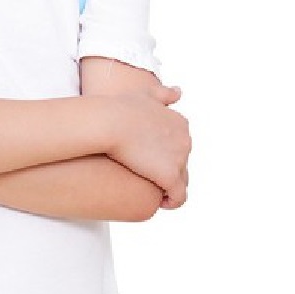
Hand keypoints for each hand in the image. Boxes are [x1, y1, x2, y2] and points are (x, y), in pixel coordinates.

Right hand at [105, 84, 190, 208]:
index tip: (148, 156)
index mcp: (181, 123)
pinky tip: (160, 202)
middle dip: (167, 168)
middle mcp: (186, 140)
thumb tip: (179, 91)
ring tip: (151, 188)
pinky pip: (179, 197)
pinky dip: (172, 201)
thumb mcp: (145, 94)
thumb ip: (164, 94)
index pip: (180, 144)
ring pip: (182, 180)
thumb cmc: (120, 108)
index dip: (165, 152)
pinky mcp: (171, 177)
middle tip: (145, 172)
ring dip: (169, 185)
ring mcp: (180, 159)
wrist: (109, 122)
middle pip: (182, 162)